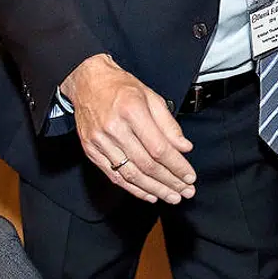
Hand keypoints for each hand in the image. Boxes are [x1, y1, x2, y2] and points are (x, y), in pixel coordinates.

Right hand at [61, 53, 195, 202]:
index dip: (176, 166)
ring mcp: (99, 141)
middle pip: (146, 165)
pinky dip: (133, 189)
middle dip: (169, 182)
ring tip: (171, 196)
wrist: (87, 82)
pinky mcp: (91, 151)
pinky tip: (149, 194)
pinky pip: (114, 176)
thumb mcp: (151, 97)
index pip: (159, 148)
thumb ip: (169, 124)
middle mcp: (114, 128)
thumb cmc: (121, 87)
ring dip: (154, 189)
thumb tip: (184, 148)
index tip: (190, 176)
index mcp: (131, 111)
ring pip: (131, 174)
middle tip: (186, 192)